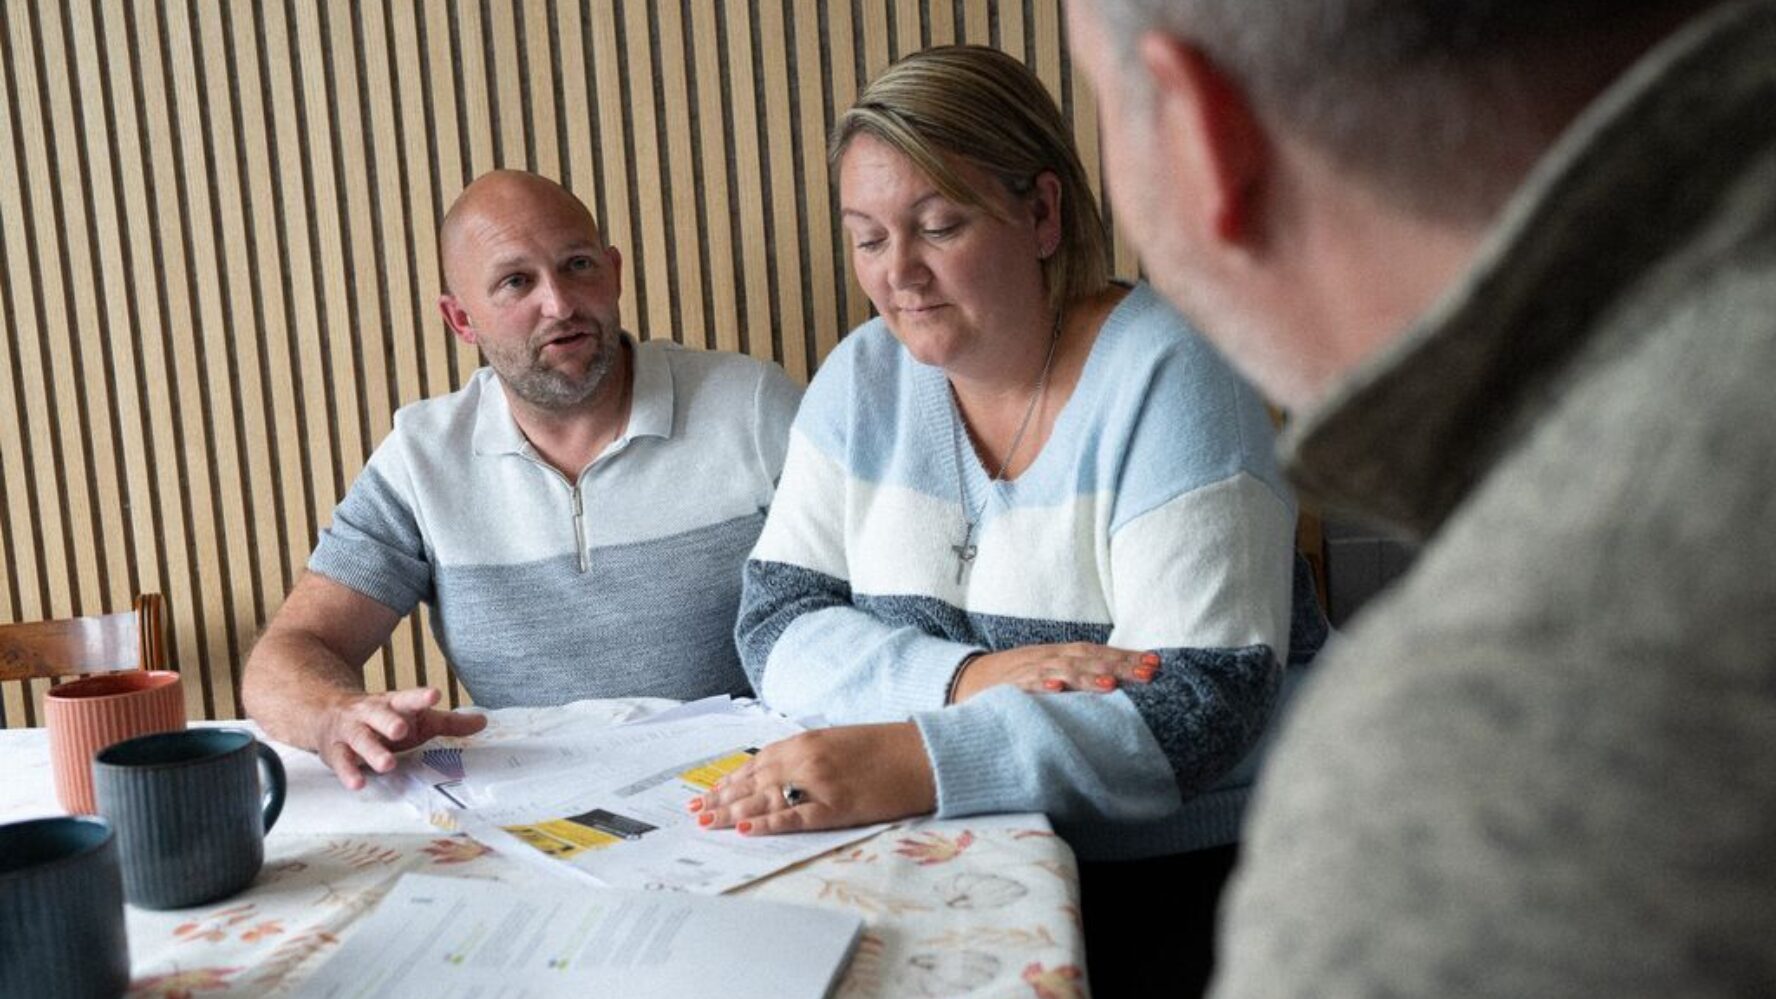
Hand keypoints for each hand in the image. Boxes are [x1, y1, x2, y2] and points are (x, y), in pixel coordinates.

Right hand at [311, 686, 486, 789]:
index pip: (408, 699)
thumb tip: (484, 721)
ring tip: (387, 764)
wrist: (328, 711)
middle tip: (402, 730)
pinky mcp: (335, 751)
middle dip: (390, 722)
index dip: (420, 697)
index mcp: (393, 704)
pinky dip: (348, 773)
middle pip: (380, 715)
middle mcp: (370, 714)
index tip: (434, 695)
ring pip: (360, 739)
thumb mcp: (416, 718)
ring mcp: (351, 731)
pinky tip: (358, 784)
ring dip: (373, 751)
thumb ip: (448, 722)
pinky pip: (341, 762)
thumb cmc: (384, 719)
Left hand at [688, 722, 935, 834]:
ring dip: (732, 812)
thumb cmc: (884, 749)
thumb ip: (805, 755)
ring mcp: (819, 782)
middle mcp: (805, 758)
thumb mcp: (837, 743)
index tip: (705, 793)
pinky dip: (769, 823)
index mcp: (805, 741)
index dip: (727, 781)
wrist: (923, 754)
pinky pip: (796, 816)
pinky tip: (747, 830)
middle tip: (693, 813)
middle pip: (752, 782)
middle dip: (720, 798)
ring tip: (707, 823)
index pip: (754, 764)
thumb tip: (774, 774)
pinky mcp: (837, 806)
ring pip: (765, 799)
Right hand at [950, 643, 1159, 702]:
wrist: (968, 679)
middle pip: (1089, 658)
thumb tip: (1119, 679)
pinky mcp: (1011, 686)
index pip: (1099, 652)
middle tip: (1148, 672)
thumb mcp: (1051, 671)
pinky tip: (1057, 689)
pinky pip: (1027, 685)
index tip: (1155, 663)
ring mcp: (1030, 670)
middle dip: (1119, 665)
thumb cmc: (1016, 678)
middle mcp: (1050, 658)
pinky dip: (1042, 685)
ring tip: (1111, 684)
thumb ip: (1080, 673)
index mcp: (1061, 654)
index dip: (1126, 656)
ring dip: (1087, 676)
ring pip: (1063, 670)